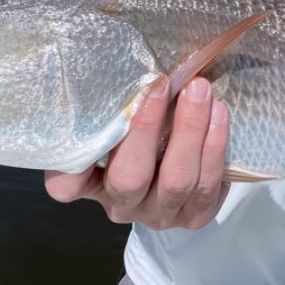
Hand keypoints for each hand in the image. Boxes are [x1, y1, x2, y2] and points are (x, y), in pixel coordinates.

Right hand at [44, 75, 230, 230]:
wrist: (178, 159)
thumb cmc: (138, 130)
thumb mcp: (113, 120)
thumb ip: (104, 108)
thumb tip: (112, 69)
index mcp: (89, 185)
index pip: (66, 185)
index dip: (72, 165)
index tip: (89, 120)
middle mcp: (122, 206)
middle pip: (130, 178)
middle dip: (147, 129)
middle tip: (162, 85)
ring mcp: (160, 215)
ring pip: (177, 182)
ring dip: (191, 132)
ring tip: (200, 91)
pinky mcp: (195, 215)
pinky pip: (209, 186)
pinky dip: (215, 147)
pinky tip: (218, 113)